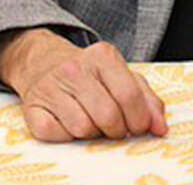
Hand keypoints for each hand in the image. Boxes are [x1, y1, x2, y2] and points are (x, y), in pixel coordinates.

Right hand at [0, 28, 167, 141]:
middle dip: (117, 130)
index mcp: (103, 56)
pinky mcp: (32, 107)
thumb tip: (160, 127)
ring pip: (83, 128)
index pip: (129, 95)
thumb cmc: (90, 74)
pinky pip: (56, 135)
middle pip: (108, 115)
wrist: (44, 63)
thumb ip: (147, 99)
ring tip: (92, 122)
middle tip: (116, 129)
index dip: (139, 119)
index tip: (139, 127)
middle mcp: (74, 68)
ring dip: (92, 133)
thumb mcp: (123, 76)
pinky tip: (70, 123)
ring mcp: (50, 87)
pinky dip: (67, 137)